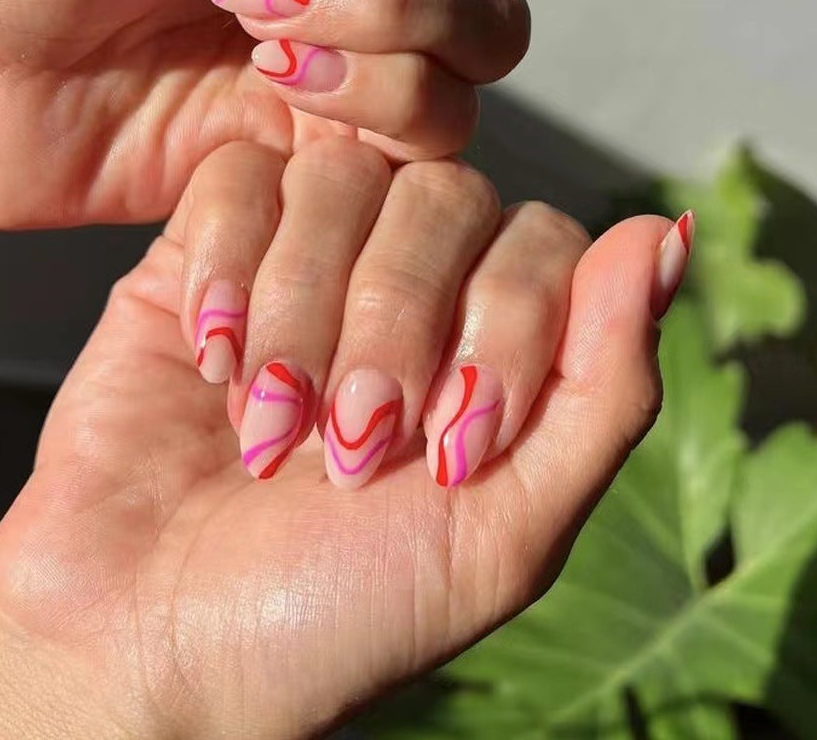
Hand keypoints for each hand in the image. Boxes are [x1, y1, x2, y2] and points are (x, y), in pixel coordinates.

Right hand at [0, 141, 693, 738]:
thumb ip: (602, 388)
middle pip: (442, 197)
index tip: (447, 451)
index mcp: (487, 344)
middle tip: (350, 441)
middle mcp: (404, 287)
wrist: (151, 640)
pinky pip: (237, 177)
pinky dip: (228, 266)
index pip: (541, 242)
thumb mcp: (506, 532)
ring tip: (267, 426)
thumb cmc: (332, 613)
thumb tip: (664, 237)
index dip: (503, 325)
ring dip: (304, 311)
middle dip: (394, 321)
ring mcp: (302, 258)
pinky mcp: (204, 250)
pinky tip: (210, 359)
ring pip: (340, 176)